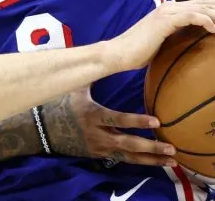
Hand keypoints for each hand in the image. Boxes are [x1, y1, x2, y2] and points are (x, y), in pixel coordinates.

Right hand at [41, 86, 176, 166]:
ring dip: (151, 160)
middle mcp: (97, 134)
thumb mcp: (76, 88)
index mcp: (92, 115)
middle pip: (127, 144)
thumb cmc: (61, 103)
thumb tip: (107, 51)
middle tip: (171, 149)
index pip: (117, 119)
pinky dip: (141, 162)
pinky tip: (157, 164)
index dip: (136, 121)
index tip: (157, 122)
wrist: (41, 130)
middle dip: (150, 147)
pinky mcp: (99, 155)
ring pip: (128, 157)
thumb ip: (92, 73)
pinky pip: (123, 160)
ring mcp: (98, 148)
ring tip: (172, 161)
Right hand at [111, 0, 214, 70]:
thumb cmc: (138, 55)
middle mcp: (172, 7)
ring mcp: (168, 12)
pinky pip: (190, 17)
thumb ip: (177, 43)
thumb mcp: (163, 47)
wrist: (118, 54)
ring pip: (202, 8)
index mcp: (173, 12)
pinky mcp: (164, 20)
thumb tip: (194, 55)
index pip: (203, 5)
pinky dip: (205, 20)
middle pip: (207, 2)